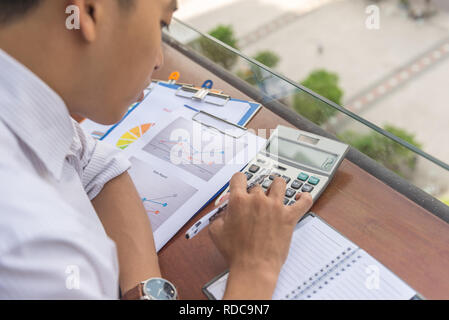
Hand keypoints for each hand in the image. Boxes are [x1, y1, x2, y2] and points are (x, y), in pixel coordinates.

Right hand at [209, 172, 312, 298]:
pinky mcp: (289, 217)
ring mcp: (275, 207)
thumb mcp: (216, 232)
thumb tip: (224, 211)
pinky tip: (301, 197)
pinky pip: (304, 201)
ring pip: (279, 184)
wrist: (253, 268)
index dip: (239, 181)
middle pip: (258, 186)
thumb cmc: (235, 253)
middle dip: (255, 195)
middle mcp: (258, 199)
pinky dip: (305, 197)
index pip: (239, 177)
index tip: (240, 186)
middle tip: (254, 207)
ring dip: (276, 187)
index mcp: (239, 200)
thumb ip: (218, 216)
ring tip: (275, 193)